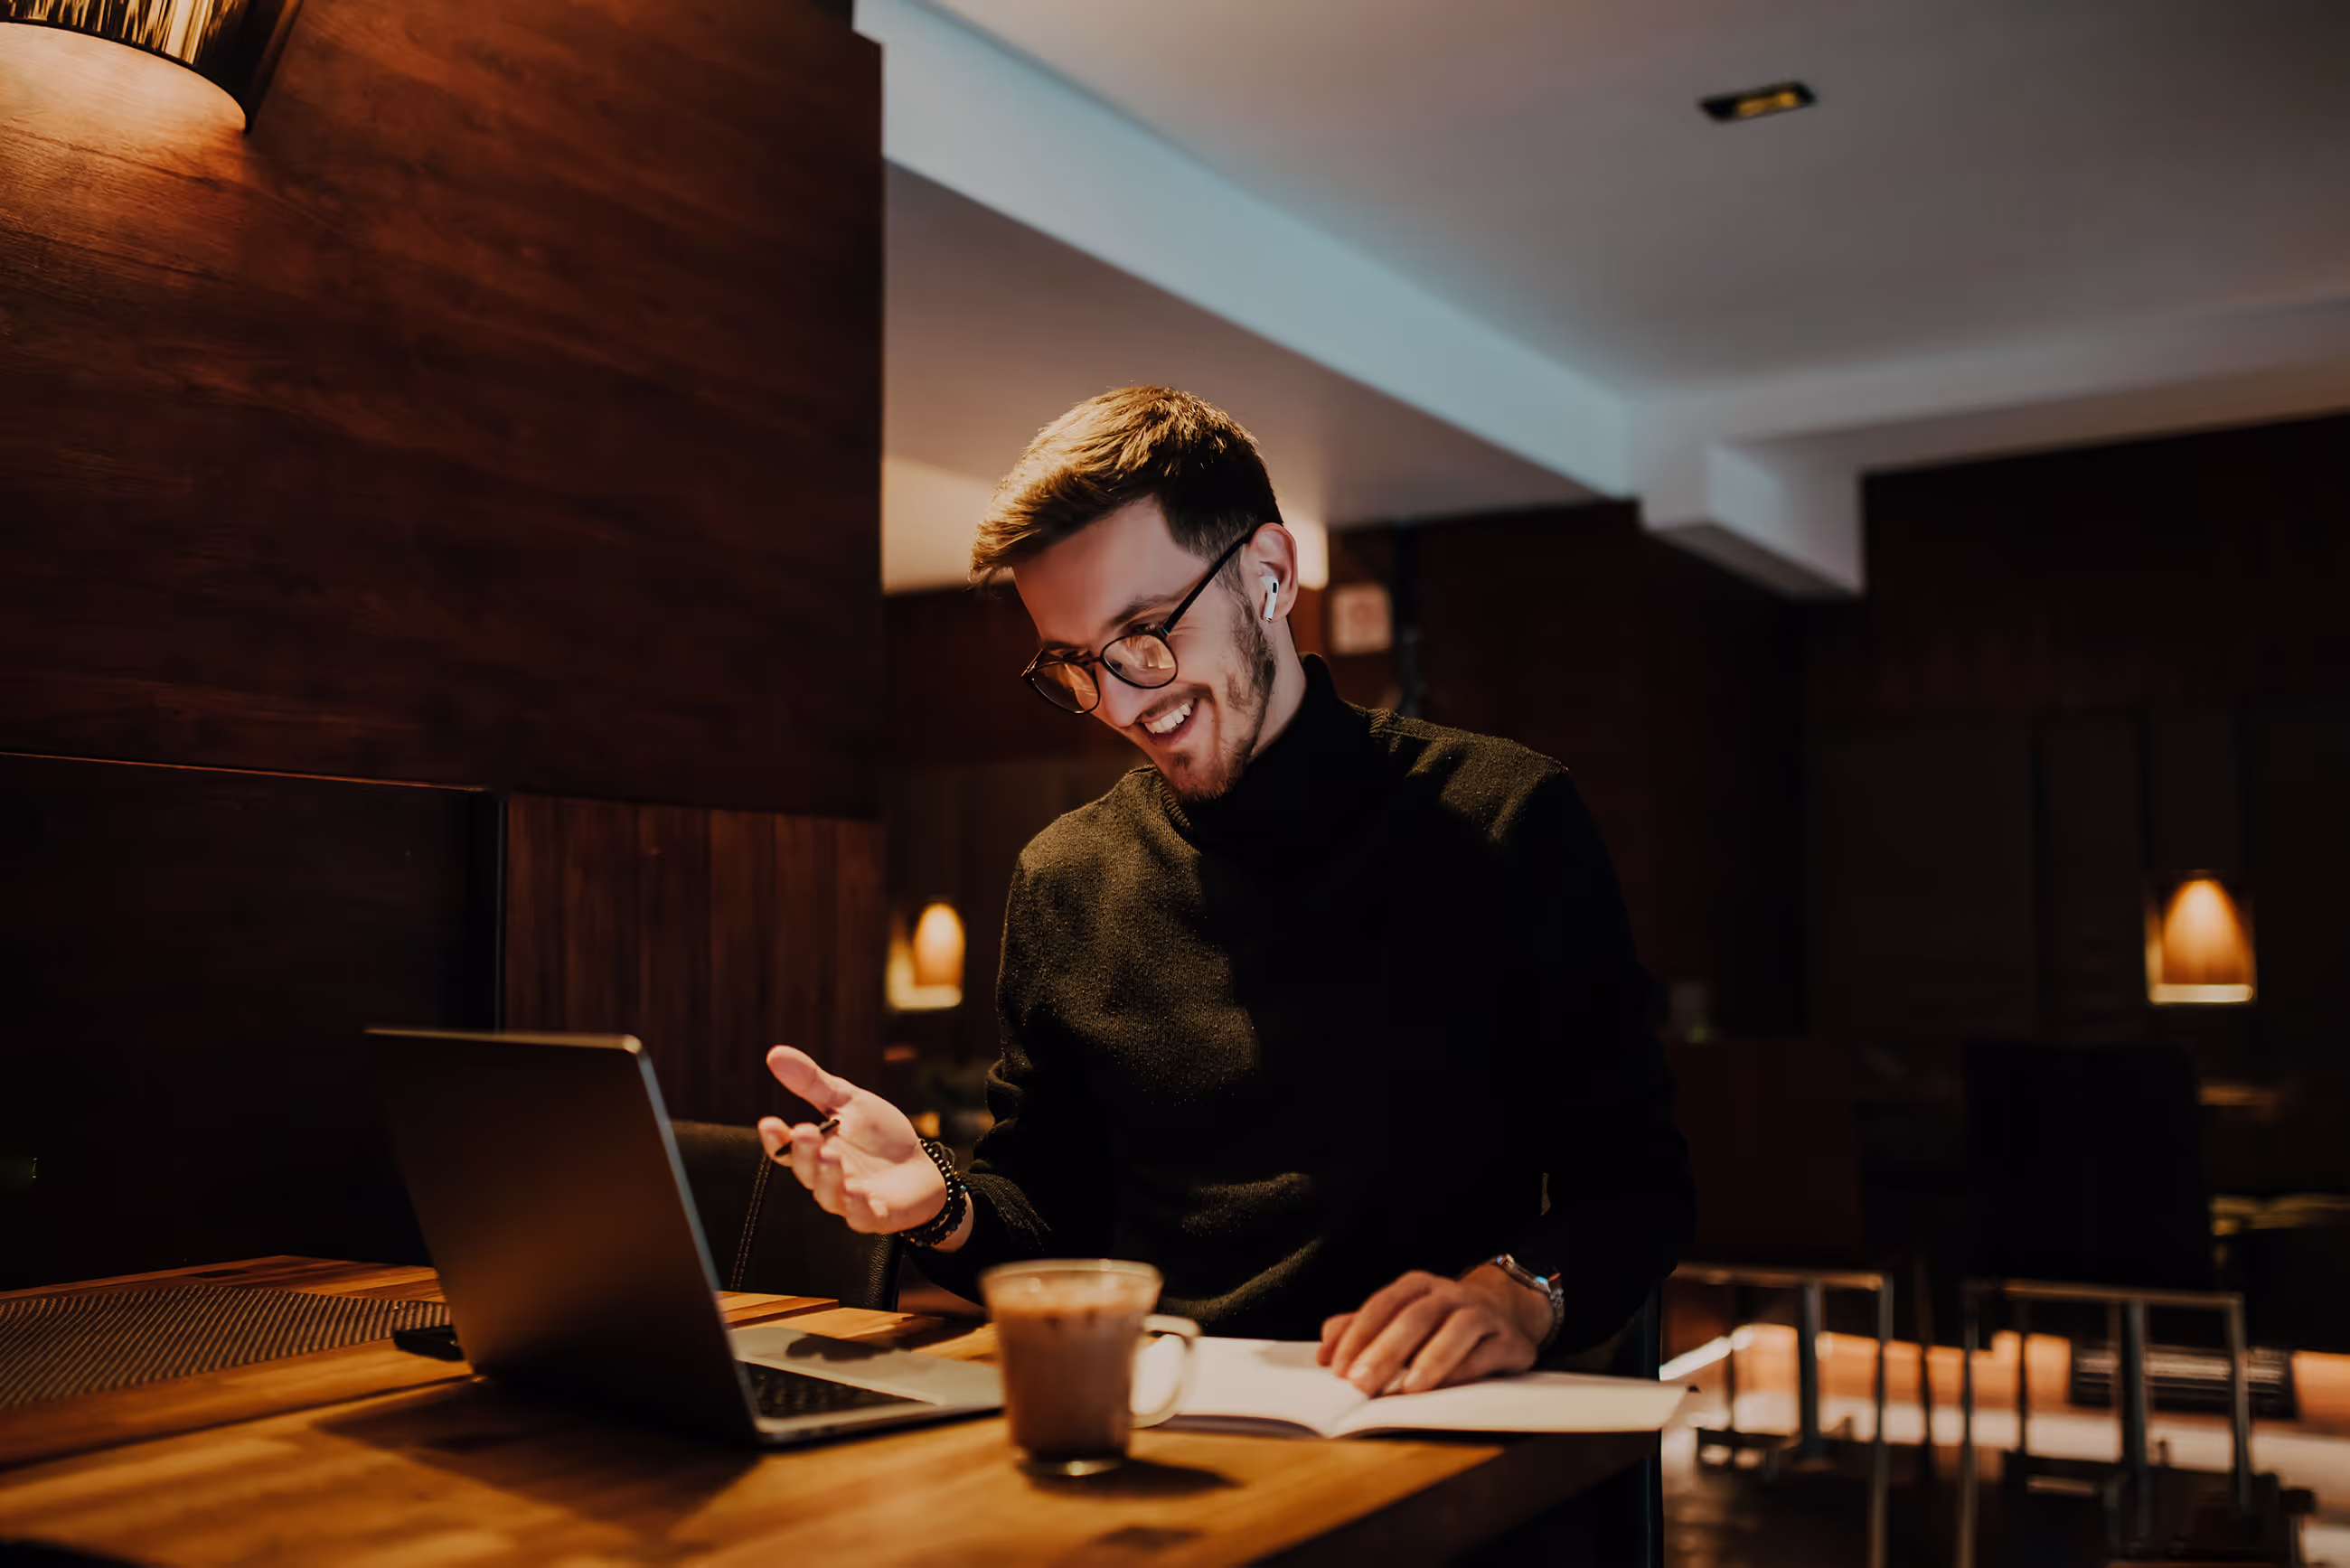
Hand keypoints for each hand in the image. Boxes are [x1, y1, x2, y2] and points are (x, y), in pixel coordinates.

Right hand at [757, 1046, 951, 1239]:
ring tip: (832, 1156)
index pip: (787, 1148)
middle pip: (806, 1171)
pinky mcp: (875, 1215)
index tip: (769, 1122)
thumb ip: (813, 1083)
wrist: (922, 1166)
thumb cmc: (881, 1136)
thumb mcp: (849, 1102)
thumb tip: (775, 1054)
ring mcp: (849, 1199)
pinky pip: (862, 1216)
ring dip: (828, 1177)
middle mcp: (827, 1178)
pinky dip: (859, 1206)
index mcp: (816, 1151)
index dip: (776, 1138)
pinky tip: (859, 1192)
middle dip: (804, 1153)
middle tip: (806, 1132)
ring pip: (829, 1195)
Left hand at [1316, 1267, 1548, 1395]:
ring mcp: (1481, 1314)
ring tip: (1408, 1389)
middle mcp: (1449, 1294)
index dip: (1357, 1336)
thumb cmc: (1440, 1321)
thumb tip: (1324, 1354)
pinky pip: (1485, 1353)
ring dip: (1430, 1360)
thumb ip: (1361, 1331)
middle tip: (1361, 1384)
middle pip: (1414, 1318)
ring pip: (1455, 1330)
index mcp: (1416, 1286)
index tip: (1337, 1368)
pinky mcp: (1508, 1340)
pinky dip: (1463, 1371)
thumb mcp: (1400, 1319)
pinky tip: (1444, 1388)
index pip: (1381, 1306)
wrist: (1506, 1312)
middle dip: (1385, 1351)